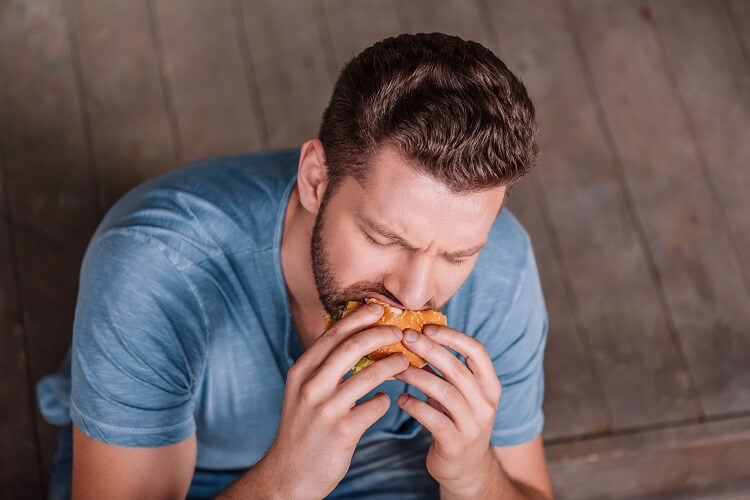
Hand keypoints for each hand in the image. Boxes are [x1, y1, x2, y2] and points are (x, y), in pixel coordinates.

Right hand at [262, 302, 409, 499]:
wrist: (289, 474)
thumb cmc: (303, 427)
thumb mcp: (302, 391)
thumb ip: (323, 366)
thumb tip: (353, 336)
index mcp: (301, 371)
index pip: (334, 334)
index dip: (359, 318)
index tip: (379, 308)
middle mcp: (311, 386)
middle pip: (352, 346)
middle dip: (381, 334)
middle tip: (400, 332)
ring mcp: (326, 408)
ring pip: (369, 374)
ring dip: (393, 365)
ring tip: (405, 362)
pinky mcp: (342, 430)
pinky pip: (376, 406)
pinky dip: (385, 401)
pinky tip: (385, 401)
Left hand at [393, 324, 502, 495]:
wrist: (467, 469)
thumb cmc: (457, 421)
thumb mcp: (459, 394)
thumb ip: (446, 370)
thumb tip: (415, 336)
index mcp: (490, 385)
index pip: (477, 351)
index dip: (452, 336)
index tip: (427, 327)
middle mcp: (486, 403)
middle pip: (457, 369)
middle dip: (429, 349)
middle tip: (405, 337)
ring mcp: (473, 425)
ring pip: (444, 392)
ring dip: (416, 376)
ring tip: (395, 368)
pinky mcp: (456, 444)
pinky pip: (433, 419)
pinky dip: (414, 406)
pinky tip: (400, 399)